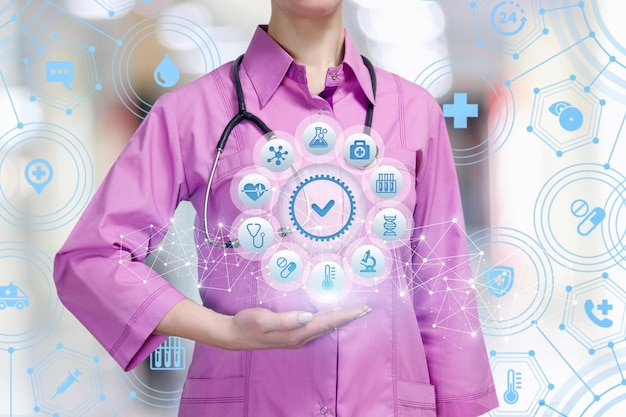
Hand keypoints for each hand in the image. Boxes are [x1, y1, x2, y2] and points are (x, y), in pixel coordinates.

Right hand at [213, 304, 371, 349]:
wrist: (233, 335)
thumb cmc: (247, 324)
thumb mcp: (263, 319)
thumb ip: (286, 319)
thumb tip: (308, 316)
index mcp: (296, 332)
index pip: (327, 322)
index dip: (345, 314)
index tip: (362, 308)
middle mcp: (300, 337)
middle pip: (330, 325)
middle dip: (348, 317)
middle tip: (366, 308)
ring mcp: (297, 338)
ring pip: (325, 327)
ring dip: (340, 319)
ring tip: (355, 311)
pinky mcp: (292, 335)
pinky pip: (317, 327)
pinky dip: (329, 320)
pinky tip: (331, 316)